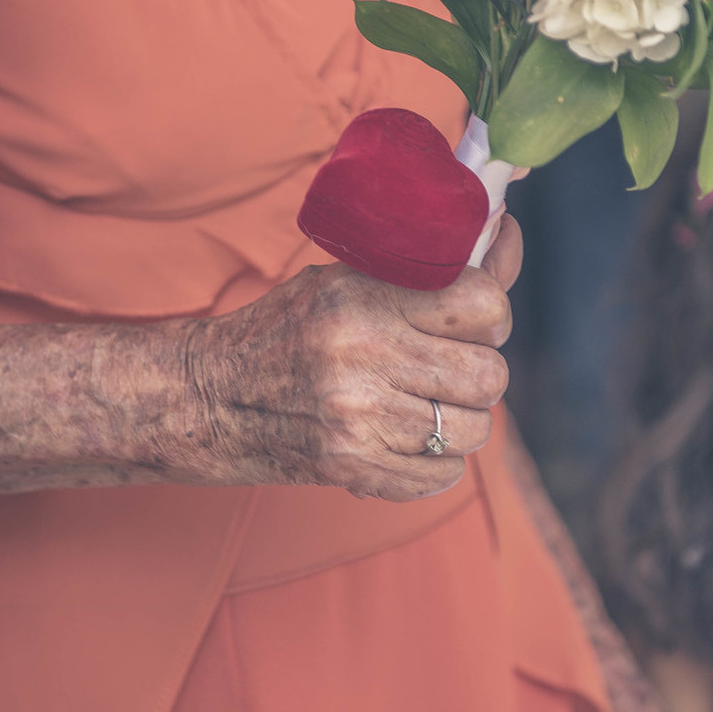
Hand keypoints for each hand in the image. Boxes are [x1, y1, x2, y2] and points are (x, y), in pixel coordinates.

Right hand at [172, 216, 521, 502]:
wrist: (207, 397)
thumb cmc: (287, 330)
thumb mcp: (344, 280)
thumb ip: (426, 270)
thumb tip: (505, 235)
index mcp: (362, 298)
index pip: (483, 304)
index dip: (491, 316)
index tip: (473, 321)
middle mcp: (361, 355)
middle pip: (488, 376)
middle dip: (479, 373)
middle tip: (449, 369)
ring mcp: (357, 417)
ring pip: (473, 430)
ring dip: (460, 422)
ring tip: (426, 407)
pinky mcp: (351, 467)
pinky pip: (442, 475)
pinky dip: (435, 463)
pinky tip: (405, 440)